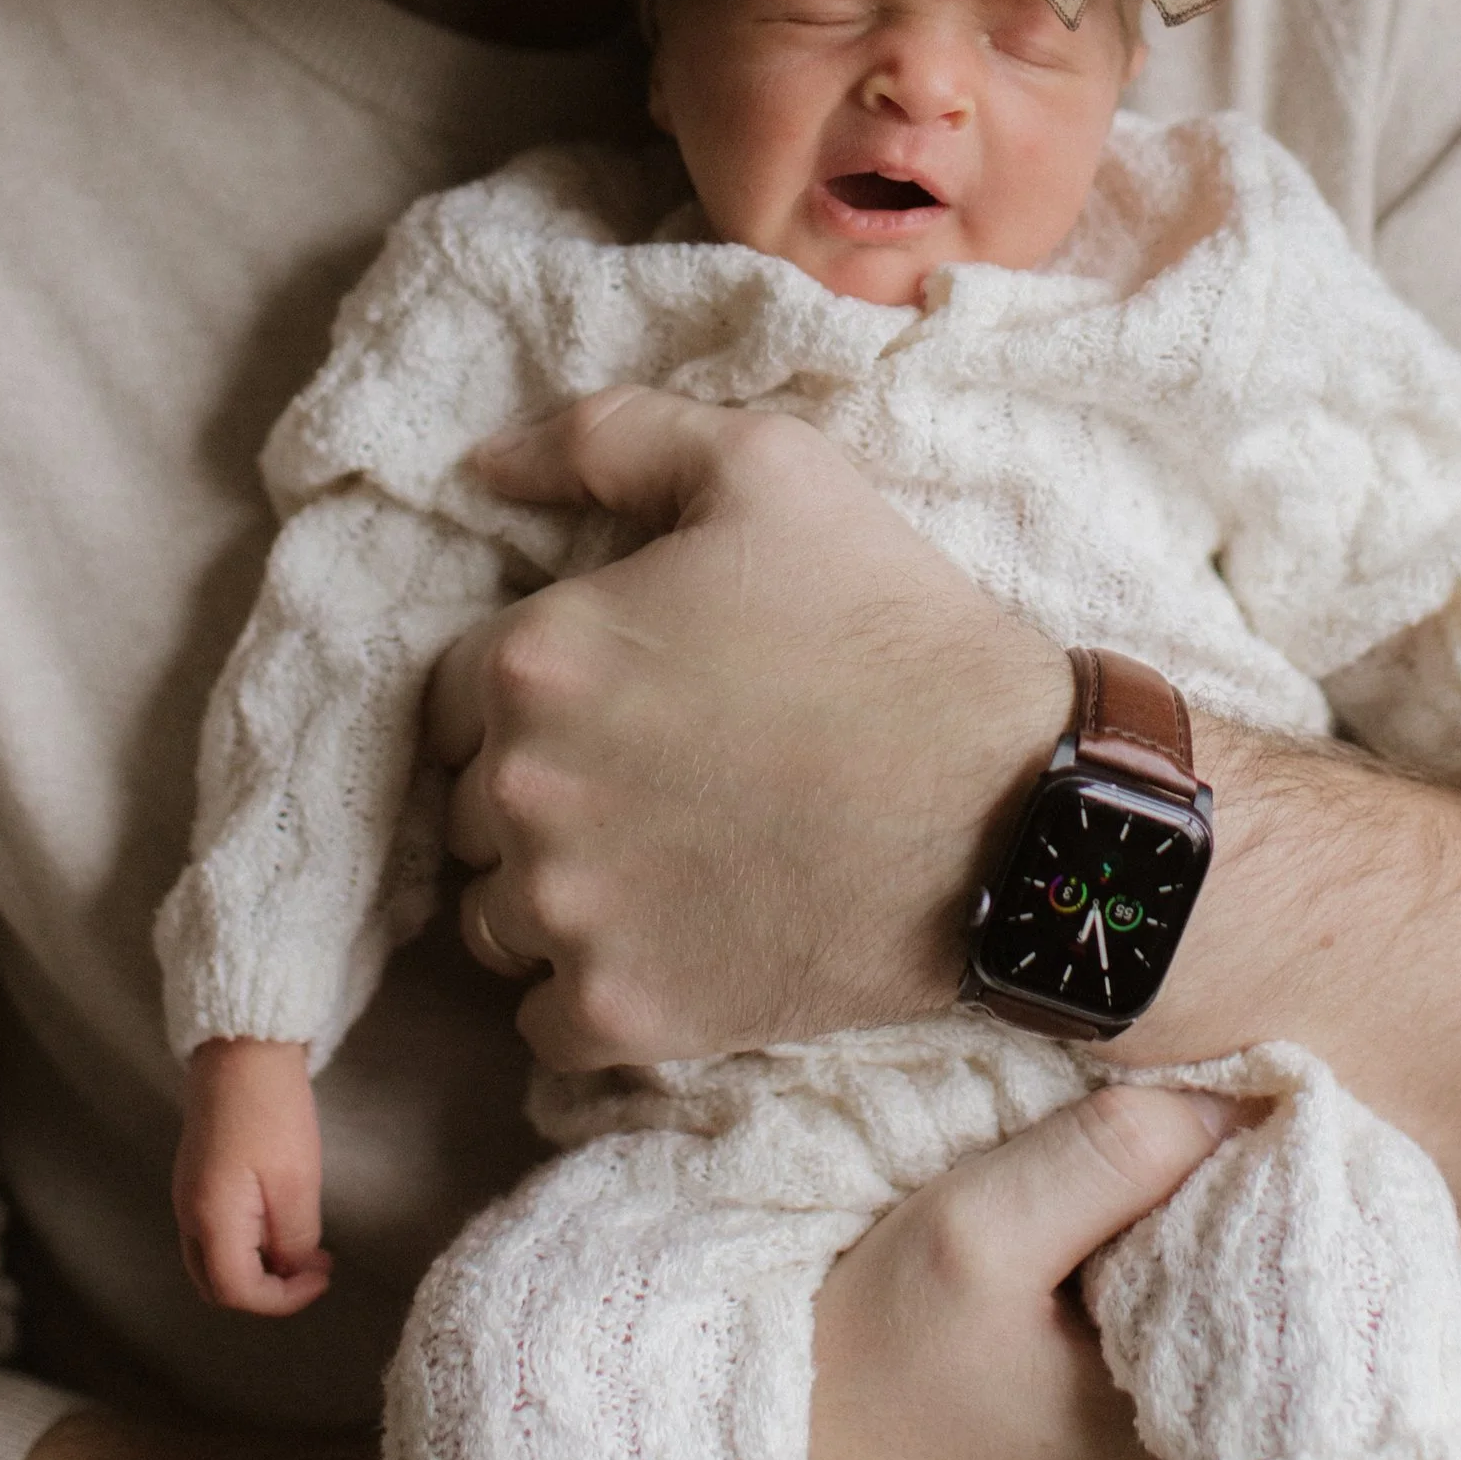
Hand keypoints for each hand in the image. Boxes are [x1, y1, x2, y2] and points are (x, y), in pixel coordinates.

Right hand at [172, 1036, 331, 1312]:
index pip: (238, 1292)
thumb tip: (291, 1271)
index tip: (322, 1277)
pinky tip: (278, 1221)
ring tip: (302, 1248)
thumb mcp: (296, 1180)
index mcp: (210, 1219)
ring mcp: (187, 1194)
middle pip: (216, 1286)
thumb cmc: (272, 1109)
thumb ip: (294, 1238)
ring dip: (256, 1269)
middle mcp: (188, 1214)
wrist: (242, 1046)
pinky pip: (214, 1233)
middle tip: (312, 1271)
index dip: (283, 1300)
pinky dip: (245, 1245)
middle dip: (266, 1291)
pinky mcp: (196, 1176)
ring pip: (213, 1261)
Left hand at [423, 385, 1069, 1069]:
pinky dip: (593, 991)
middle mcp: (524, 792)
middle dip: (544, 789)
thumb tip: (484, 463)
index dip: (534, 691)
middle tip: (659, 776)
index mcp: (538, 658)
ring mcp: (569, 915)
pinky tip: (676, 941)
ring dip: (553, 894)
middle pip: (471, 804)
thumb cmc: (888, 623)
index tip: (618, 701)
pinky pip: (546, 1021)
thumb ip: (609, 438)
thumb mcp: (768, 468)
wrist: (1007, 810)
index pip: (453, 691)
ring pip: (495, 916)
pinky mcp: (624, 1015)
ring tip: (667, 861)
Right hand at [807, 1082, 1237, 1459]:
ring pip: (1225, 1400)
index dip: (1270, 1204)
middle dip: (1238, 1253)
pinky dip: (1159, 1367)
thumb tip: (1239, 1104)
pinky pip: (1175, 1444)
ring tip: (1144, 1231)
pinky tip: (1103, 1311)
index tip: (1244, 1128)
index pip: (1291, 1308)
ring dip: (1198, 1309)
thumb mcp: (972, 1233)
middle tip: (1196, 1160)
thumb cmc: (852, 1380)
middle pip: (1268, 1358)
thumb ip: (1112, 1156)